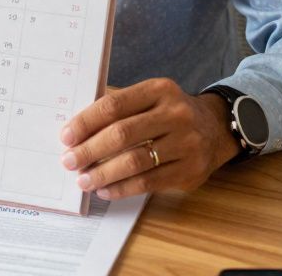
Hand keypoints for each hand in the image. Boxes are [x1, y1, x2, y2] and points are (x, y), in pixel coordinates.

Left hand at [59, 78, 240, 199]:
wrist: (215, 128)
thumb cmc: (167, 113)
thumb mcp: (148, 98)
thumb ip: (116, 106)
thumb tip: (75, 128)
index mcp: (159, 90)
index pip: (114, 105)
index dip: (86, 122)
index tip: (66, 137)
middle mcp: (176, 114)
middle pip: (123, 134)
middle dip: (90, 150)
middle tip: (69, 161)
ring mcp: (187, 144)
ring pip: (135, 162)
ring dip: (103, 174)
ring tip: (84, 180)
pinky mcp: (191, 170)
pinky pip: (149, 182)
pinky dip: (122, 188)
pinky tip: (105, 190)